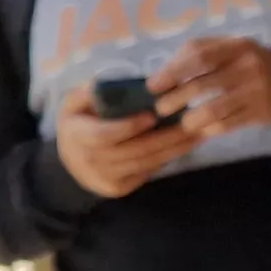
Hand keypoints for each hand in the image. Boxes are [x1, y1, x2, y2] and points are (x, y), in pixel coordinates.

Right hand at [56, 89, 198, 199]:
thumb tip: (105, 81)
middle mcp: (90, 161)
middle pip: (135, 151)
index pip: (104, 135)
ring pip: (146, 163)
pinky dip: (167, 158)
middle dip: (167, 137)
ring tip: (198, 134)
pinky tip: (185, 146)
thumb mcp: (74, 103)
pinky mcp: (119, 188)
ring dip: (175, 149)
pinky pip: (147, 172)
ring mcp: (105, 178)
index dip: (129, 127)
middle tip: (192, 122)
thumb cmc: (78, 123)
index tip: (152, 115)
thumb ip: (88, 91)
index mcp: (77, 136)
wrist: (72, 160)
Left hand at [153, 38, 270, 139]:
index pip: (198, 56)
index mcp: (237, 46)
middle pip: (201, 84)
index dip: (172, 71)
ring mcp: (256, 91)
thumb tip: (161, 75)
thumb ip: (199, 54)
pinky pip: (227, 125)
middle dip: (174, 99)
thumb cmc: (247, 64)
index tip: (153, 86)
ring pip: (213, 110)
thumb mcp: (229, 49)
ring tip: (182, 123)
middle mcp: (248, 66)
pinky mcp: (261, 113)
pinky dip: (209, 129)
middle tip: (160, 109)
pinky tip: (202, 130)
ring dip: (190, 120)